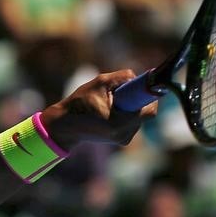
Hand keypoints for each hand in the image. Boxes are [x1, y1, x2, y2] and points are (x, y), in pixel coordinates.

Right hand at [40, 70, 156, 151]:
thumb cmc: (80, 102)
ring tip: (110, 103)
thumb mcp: (100, 83)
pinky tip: (110, 111)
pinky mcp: (122, 140)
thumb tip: (138, 77)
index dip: (149, 96)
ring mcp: (124, 139)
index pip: (149, 110)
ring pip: (139, 117)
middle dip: (136, 100)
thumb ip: (122, 77)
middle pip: (145, 113)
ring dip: (131, 107)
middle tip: (120, 92)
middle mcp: (124, 134)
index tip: (142, 86)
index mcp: (120, 123)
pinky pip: (132, 122)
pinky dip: (126, 114)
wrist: (66, 124)